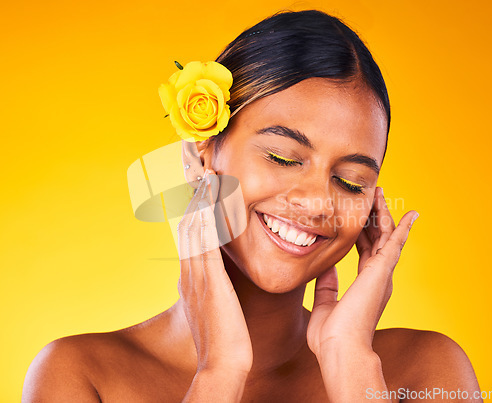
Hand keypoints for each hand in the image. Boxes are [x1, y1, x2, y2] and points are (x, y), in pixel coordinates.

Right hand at [177, 169, 252, 374]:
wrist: (221, 365)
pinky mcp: (210, 282)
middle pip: (187, 223)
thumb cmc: (224, 337)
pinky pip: (206, 244)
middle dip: (193, 194)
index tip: (200, 184)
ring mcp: (197, 276)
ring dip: (199, 199)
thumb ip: (210, 285)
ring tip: (205, 173)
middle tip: (197, 168)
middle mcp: (190, 271)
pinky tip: (210, 202)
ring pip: (194, 229)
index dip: (193, 206)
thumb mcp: (213, 305)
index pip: (189, 232)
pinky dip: (205, 221)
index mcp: (191, 276)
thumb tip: (213, 274)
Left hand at [306, 187, 418, 356]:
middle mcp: (377, 277)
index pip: (364, 251)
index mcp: (365, 284)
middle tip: (372, 197)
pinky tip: (411, 214)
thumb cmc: (332, 335)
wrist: (339, 348)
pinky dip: (403, 228)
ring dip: (384, 214)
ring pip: (386, 236)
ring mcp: (382, 274)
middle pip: (378, 239)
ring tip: (380, 194)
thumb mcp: (325, 303)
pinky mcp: (382, 271)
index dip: (361, 232)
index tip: (356, 217)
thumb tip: (326, 267)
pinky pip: (395, 243)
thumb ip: (328, 285)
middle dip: (375, 218)